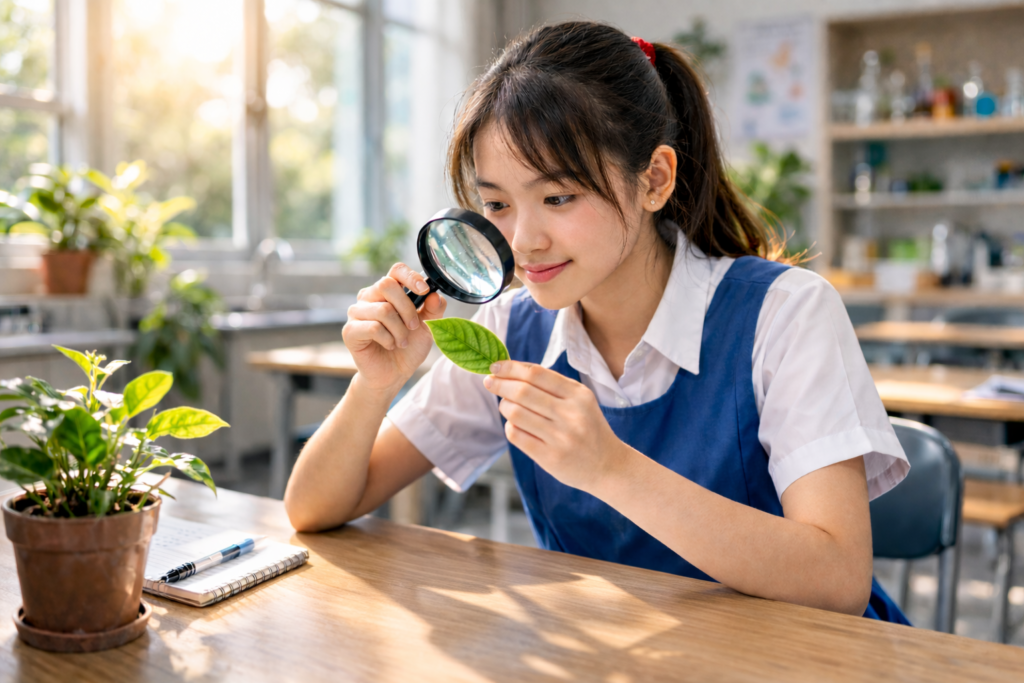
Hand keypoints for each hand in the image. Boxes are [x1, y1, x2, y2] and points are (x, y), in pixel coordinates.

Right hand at [343, 263, 445, 392]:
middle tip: (414, 327)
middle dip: (407, 308)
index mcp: (388, 292)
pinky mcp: (350, 331)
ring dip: (399, 330)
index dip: (411, 277)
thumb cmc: (408, 347)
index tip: (424, 290)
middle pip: (386, 284)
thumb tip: (435, 294)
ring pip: (382, 309)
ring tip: (402, 342)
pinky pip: (372, 327)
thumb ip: (433, 310)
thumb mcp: (428, 327)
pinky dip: (387, 339)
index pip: (396, 270)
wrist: (392, 374)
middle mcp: (369, 297)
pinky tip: (389, 346)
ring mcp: (356, 313)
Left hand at [483, 361, 625, 492]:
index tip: (495, 365)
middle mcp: (571, 414)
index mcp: (578, 395)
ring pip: (516, 413)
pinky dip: (510, 427)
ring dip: (504, 406)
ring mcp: (560, 437)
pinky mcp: (550, 457)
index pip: (537, 374)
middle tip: (489, 382)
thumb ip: (552, 385)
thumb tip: (512, 369)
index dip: (511, 368)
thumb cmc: (588, 428)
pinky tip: (514, 425)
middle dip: (500, 384)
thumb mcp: (580, 401)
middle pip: (523, 392)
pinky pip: (517, 436)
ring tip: (505, 405)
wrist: (608, 466)